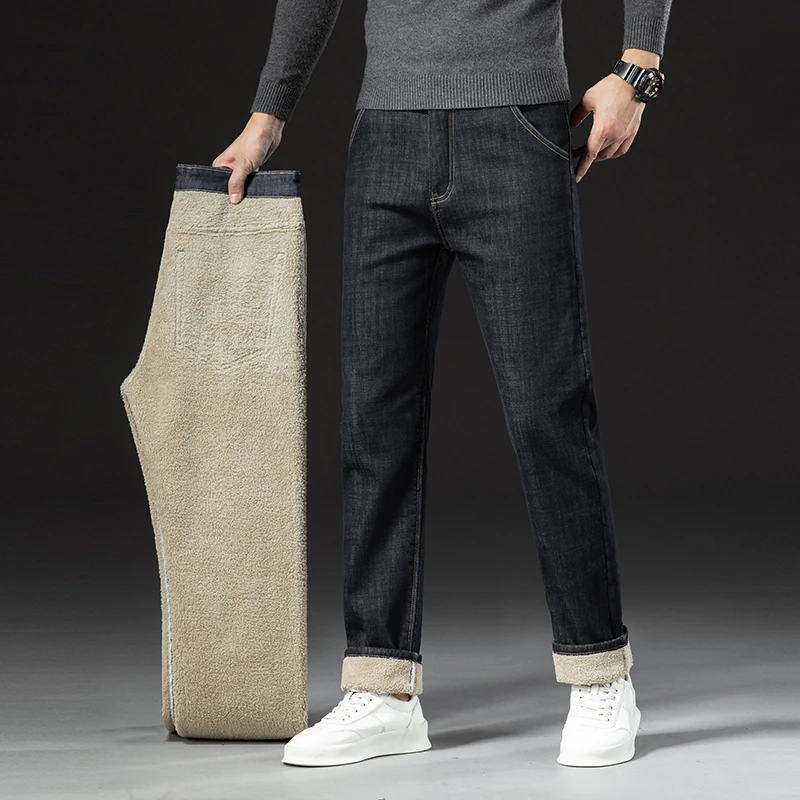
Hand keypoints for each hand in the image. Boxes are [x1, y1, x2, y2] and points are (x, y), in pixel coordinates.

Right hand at [212, 112, 285, 202]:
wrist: (268, 131)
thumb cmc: (252, 141)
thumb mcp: (243, 165)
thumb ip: (237, 183)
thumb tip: (233, 200)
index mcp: (220, 165)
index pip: (217, 185)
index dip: (221, 196)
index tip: (224, 209)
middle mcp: (228, 168)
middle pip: (229, 188)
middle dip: (234, 196)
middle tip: (237, 210)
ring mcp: (240, 170)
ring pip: (240, 186)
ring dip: (244, 193)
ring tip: (246, 205)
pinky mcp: (250, 171)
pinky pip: (249, 183)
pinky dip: (251, 188)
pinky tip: (254, 196)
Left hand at [570, 49, 659, 182]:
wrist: (635, 79)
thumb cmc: (612, 86)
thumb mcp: (588, 100)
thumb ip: (577, 116)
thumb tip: (569, 127)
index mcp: (602, 129)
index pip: (588, 155)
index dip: (581, 167)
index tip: (576, 176)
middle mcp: (615, 135)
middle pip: (597, 155)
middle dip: (586, 158)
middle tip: (576, 155)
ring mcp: (625, 134)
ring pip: (609, 154)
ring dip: (598, 156)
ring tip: (590, 152)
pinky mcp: (632, 131)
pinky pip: (621, 149)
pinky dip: (612, 153)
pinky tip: (606, 150)